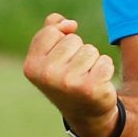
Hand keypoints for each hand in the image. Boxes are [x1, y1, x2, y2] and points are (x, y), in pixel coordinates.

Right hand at [23, 13, 119, 136]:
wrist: (86, 113)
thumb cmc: (67, 78)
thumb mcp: (51, 55)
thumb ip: (52, 31)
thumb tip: (67, 23)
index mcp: (31, 66)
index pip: (52, 31)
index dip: (61, 40)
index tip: (60, 60)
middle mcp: (46, 75)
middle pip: (73, 40)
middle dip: (78, 52)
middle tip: (75, 73)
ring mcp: (67, 82)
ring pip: (90, 50)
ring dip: (93, 61)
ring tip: (86, 78)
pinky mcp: (90, 88)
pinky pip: (105, 61)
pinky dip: (105, 69)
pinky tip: (98, 83)